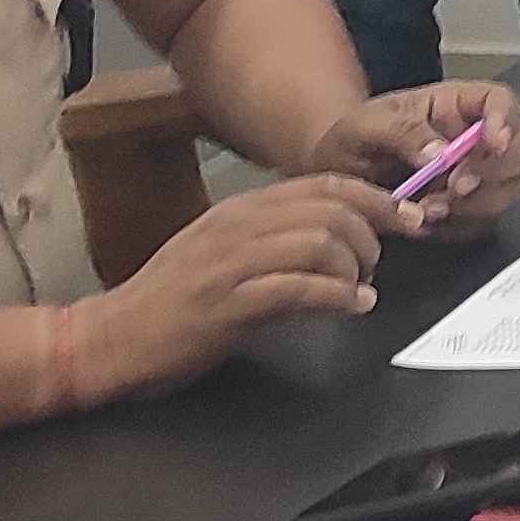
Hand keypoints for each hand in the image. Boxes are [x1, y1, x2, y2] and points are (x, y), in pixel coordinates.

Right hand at [70, 172, 409, 398]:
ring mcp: (231, 262)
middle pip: (330, 208)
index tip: (407, 216)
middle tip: (380, 261)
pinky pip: (298, 288)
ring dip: (355, 267)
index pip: (323, 184)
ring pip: (318, 241)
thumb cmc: (170, 301)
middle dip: (372, 232)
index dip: (375, 197)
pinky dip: (337, 297)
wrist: (113, 336)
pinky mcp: (228, 304)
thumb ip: (277, 242)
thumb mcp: (225, 254)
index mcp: (241, 210)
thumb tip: (337, 243)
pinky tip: (352, 306)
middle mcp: (238, 225)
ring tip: (360, 288)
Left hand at [303, 78, 519, 232]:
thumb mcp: (366, 125)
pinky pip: (484, 222)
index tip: (492, 141)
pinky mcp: (467, 211)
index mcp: (457, 105)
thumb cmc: (354, 140)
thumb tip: (440, 152)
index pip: (500, 101)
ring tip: (431, 206)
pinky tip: (426, 220)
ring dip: (477, 203)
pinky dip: (459, 225)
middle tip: (459, 184)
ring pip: (511, 188)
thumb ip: (403, 131)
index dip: (506, 120)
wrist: (335, 178)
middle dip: (499, 168)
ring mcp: (476, 176)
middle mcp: (476, 139)